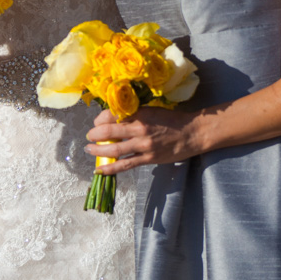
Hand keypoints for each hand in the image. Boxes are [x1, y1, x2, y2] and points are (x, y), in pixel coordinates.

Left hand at [85, 106, 206, 173]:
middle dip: (94, 134)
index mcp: (140, 113)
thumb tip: (114, 118)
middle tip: (89, 136)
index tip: (97, 122)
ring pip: (115, 148)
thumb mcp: (151, 110)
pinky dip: (111, 167)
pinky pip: (125, 164)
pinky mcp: (148, 159)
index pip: (112, 114)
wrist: (191, 133)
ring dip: (98, 150)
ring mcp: (143, 145)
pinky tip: (100, 170)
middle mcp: (140, 128)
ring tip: (89, 150)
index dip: (100, 119)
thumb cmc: (171, 119)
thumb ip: (134, 114)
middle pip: (109, 131)